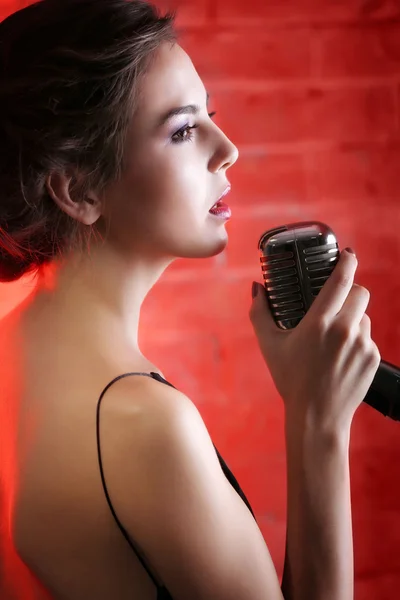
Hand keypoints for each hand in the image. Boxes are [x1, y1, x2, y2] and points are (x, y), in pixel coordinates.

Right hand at [249, 249, 380, 430]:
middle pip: (361, 292)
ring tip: (334, 338)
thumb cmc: (291, 380)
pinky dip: (357, 340)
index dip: (348, 261)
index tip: (348, 254)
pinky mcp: (373, 358)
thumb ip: (260, 313)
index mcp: (319, 323)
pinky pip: (368, 338)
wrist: (318, 416)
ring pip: (364, 316)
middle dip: (350, 291)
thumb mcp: (270, 346)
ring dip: (353, 319)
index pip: (341, 280)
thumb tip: (256, 289)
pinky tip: (341, 356)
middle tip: (337, 300)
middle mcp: (345, 330)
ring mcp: (362, 344)